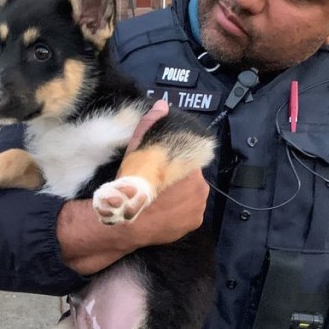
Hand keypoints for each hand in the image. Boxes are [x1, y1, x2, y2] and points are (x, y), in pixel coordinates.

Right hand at [57, 100, 209, 273]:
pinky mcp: (194, 224)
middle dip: (177, 179)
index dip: (173, 164)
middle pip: (190, 178)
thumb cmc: (132, 186)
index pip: (187, 161)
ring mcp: (199, 208)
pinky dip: (180, 211)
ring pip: (191, 195)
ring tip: (161, 199)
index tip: (160, 169)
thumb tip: (161, 104)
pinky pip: (189, 212)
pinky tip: (165, 211)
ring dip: (180, 195)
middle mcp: (202, 189)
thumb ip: (150, 126)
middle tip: (158, 184)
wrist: (126, 222)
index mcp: (191, 169)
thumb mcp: (137, 151)